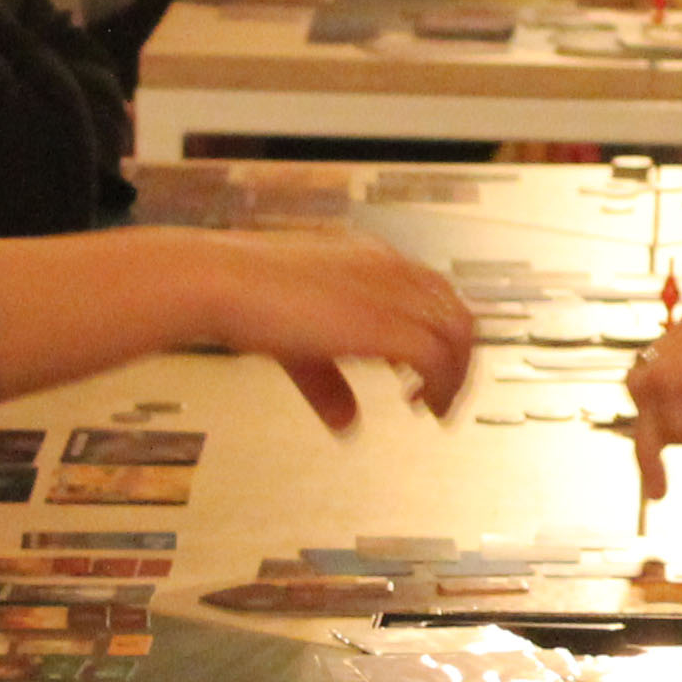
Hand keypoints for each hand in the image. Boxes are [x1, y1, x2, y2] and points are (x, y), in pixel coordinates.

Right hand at [182, 229, 477, 427]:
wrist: (223, 281)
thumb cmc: (246, 298)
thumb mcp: (298, 344)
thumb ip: (329, 382)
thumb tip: (346, 421)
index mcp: (371, 259)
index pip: (433, 291)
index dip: (439, 331)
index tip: (432, 366)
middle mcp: (389, 270)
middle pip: (454, 312)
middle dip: (458, 357)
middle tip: (443, 394)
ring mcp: (390, 294)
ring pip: (456, 333)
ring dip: (455, 375)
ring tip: (438, 407)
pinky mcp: (384, 323)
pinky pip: (436, 357)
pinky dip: (440, 385)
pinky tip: (424, 406)